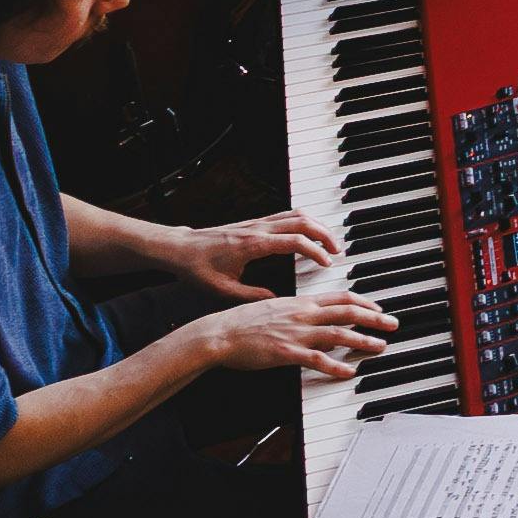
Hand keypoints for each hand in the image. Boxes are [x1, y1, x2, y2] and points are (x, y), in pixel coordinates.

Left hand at [170, 210, 339, 298]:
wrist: (179, 249)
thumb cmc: (197, 268)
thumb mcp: (223, 290)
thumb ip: (252, 296)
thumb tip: (277, 303)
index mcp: (253, 244)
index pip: (295, 241)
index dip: (315, 251)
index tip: (327, 263)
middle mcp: (258, 228)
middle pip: (303, 221)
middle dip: (325, 234)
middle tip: (338, 250)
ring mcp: (257, 222)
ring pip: (296, 214)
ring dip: (317, 225)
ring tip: (329, 241)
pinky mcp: (254, 223)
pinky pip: (286, 215)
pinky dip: (304, 222)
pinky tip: (308, 234)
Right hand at [192, 288, 393, 382]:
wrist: (220, 333)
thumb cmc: (243, 323)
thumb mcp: (276, 310)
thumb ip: (300, 316)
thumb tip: (320, 329)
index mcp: (301, 302)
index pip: (341, 297)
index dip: (364, 302)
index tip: (378, 309)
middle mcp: (303, 314)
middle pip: (348, 312)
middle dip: (374, 318)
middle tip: (393, 324)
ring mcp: (296, 333)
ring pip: (339, 334)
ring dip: (363, 340)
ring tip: (380, 347)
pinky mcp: (287, 352)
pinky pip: (317, 359)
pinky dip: (336, 366)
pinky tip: (349, 372)